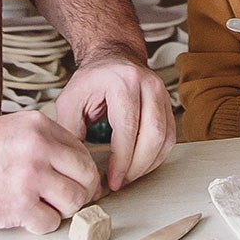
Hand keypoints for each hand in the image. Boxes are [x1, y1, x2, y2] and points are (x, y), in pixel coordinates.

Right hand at [0, 111, 100, 233]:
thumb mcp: (11, 130)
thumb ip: (42, 142)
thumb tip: (73, 166)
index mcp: (39, 126)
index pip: (82, 152)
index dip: (81, 173)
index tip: (75, 184)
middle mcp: (40, 147)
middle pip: (86, 177)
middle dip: (80, 193)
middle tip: (65, 201)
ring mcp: (31, 176)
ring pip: (74, 202)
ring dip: (61, 211)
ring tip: (41, 208)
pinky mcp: (20, 204)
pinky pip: (50, 222)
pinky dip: (40, 225)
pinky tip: (24, 216)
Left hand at [53, 53, 175, 192]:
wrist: (112, 57)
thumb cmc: (91, 80)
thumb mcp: (70, 101)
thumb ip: (71, 132)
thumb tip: (79, 167)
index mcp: (123, 82)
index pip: (128, 128)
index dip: (122, 160)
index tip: (112, 180)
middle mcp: (148, 85)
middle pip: (153, 135)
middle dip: (137, 167)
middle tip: (121, 182)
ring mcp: (163, 93)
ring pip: (165, 139)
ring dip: (148, 165)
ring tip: (128, 176)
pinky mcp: (169, 104)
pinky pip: (170, 137)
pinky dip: (157, 156)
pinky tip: (140, 165)